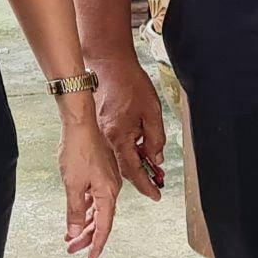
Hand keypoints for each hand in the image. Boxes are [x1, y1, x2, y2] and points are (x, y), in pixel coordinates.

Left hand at [58, 102, 122, 257]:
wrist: (80, 124)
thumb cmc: (78, 150)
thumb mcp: (73, 185)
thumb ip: (74, 211)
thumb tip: (74, 232)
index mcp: (108, 193)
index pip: (104, 226)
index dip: (96, 244)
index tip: (90, 257)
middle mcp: (111, 188)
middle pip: (101, 219)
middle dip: (86, 236)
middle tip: (71, 249)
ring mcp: (106, 180)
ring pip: (97, 209)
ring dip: (84, 223)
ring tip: (70, 236)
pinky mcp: (100, 173)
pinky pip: (94, 198)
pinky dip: (85, 208)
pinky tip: (75, 214)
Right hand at [87, 52, 166, 201]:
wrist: (108, 63)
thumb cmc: (129, 83)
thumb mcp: (152, 111)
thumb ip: (155, 137)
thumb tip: (156, 158)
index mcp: (118, 136)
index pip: (133, 170)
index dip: (146, 185)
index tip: (155, 195)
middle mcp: (105, 139)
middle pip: (124, 167)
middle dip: (142, 176)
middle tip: (158, 180)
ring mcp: (99, 133)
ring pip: (119, 157)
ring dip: (136, 163)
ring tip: (152, 163)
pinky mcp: (99, 127)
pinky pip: (114, 146)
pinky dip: (127, 151)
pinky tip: (139, 147)